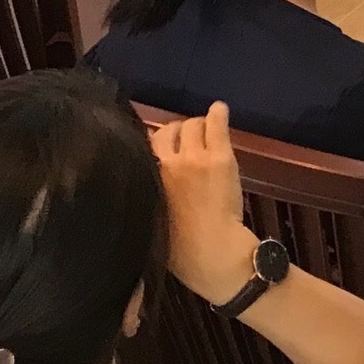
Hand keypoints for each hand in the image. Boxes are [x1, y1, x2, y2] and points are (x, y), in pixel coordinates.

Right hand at [151, 103, 260, 304]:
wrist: (210, 252)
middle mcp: (165, 162)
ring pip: (193, 124)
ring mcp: (194, 157)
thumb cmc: (178, 247)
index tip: (162, 150)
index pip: (144, 144)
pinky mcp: (220, 156)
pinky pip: (216, 123)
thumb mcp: (148, 218)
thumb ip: (145, 192)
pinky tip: (220, 111)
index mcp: (146, 177)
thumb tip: (143, 176)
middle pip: (168, 131)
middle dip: (176, 134)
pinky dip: (218, 114)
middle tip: (187, 145)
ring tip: (206, 138)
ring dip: (198, 128)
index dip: (155, 145)